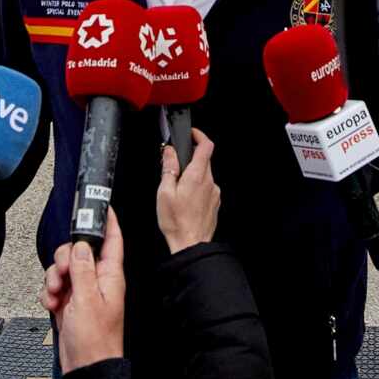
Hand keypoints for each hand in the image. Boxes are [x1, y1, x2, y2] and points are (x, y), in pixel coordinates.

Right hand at [42, 208, 125, 374]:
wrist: (85, 368)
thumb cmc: (95, 341)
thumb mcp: (87, 299)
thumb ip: (82, 269)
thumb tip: (80, 246)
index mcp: (110, 276)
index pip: (112, 240)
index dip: (108, 221)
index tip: (102, 206)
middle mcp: (98, 280)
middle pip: (79, 251)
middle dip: (64, 258)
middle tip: (63, 273)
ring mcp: (83, 291)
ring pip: (64, 267)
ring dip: (54, 277)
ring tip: (57, 293)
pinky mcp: (70, 302)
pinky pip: (56, 285)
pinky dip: (50, 292)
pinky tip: (53, 304)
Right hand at [156, 129, 220, 254]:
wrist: (190, 244)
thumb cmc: (177, 222)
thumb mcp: (164, 191)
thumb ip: (169, 168)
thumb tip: (170, 152)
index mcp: (197, 176)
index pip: (206, 146)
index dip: (199, 136)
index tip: (191, 134)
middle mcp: (209, 182)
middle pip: (204, 160)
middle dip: (190, 158)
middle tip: (174, 165)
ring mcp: (214, 193)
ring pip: (204, 174)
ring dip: (192, 175)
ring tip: (177, 188)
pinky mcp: (214, 203)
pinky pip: (206, 188)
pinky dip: (196, 187)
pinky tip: (185, 200)